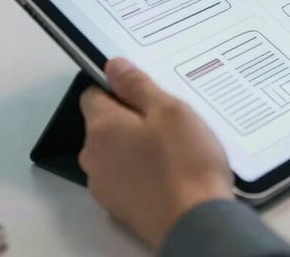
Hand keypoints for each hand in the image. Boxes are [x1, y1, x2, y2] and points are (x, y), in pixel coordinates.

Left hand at [79, 58, 232, 249]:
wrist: (196, 223)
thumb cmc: (185, 161)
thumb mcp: (168, 110)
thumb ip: (137, 85)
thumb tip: (113, 66)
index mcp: (101, 128)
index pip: (93, 93)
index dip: (118, 87)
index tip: (147, 90)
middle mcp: (93, 157)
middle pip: (104, 123)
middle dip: (131, 116)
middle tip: (168, 118)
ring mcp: (104, 187)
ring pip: (115, 150)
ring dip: (136, 143)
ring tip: (174, 145)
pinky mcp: (119, 208)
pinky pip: (125, 175)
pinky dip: (141, 169)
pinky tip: (170, 170)